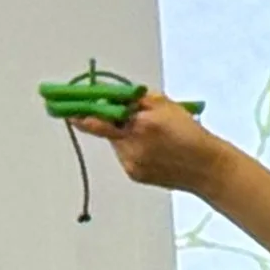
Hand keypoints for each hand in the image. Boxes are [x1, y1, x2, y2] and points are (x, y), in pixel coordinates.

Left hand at [72, 94, 233, 195]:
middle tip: (109, 114)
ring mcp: (131, 163)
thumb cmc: (190, 133)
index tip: (62, 106)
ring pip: (115, 142)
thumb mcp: (166, 106)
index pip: (101, 116)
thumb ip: (135, 99)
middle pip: (104, 129)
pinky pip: (124, 156)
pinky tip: (154, 151)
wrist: (207, 168)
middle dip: (107, 120)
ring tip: (152, 137)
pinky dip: (132, 149)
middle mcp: (132, 146)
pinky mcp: (134, 175)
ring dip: (123, 135)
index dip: (80, 110)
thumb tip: (110, 94)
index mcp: (141, 124)